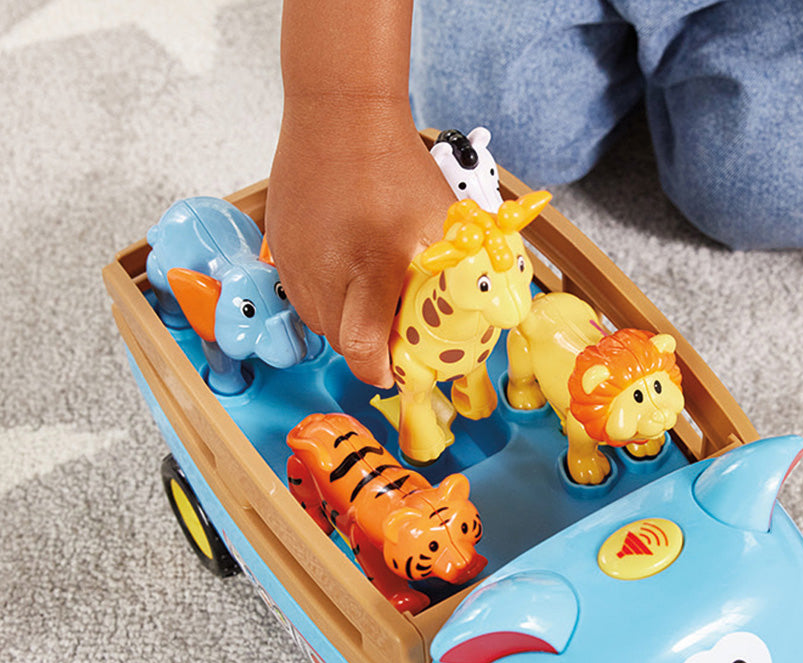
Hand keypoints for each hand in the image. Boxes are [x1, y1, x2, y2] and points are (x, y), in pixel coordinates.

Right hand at [266, 97, 454, 387]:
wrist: (340, 115)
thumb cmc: (397, 165)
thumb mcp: (442, 220)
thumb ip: (458, 268)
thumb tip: (488, 310)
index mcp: (372, 264)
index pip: (363, 346)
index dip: (381, 370)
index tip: (397, 372)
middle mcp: (325, 268)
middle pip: (341, 342)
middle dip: (369, 348)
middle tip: (396, 333)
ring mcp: (295, 259)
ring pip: (317, 322)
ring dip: (346, 325)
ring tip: (374, 300)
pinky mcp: (279, 247)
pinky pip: (300, 294)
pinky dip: (325, 300)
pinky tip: (349, 276)